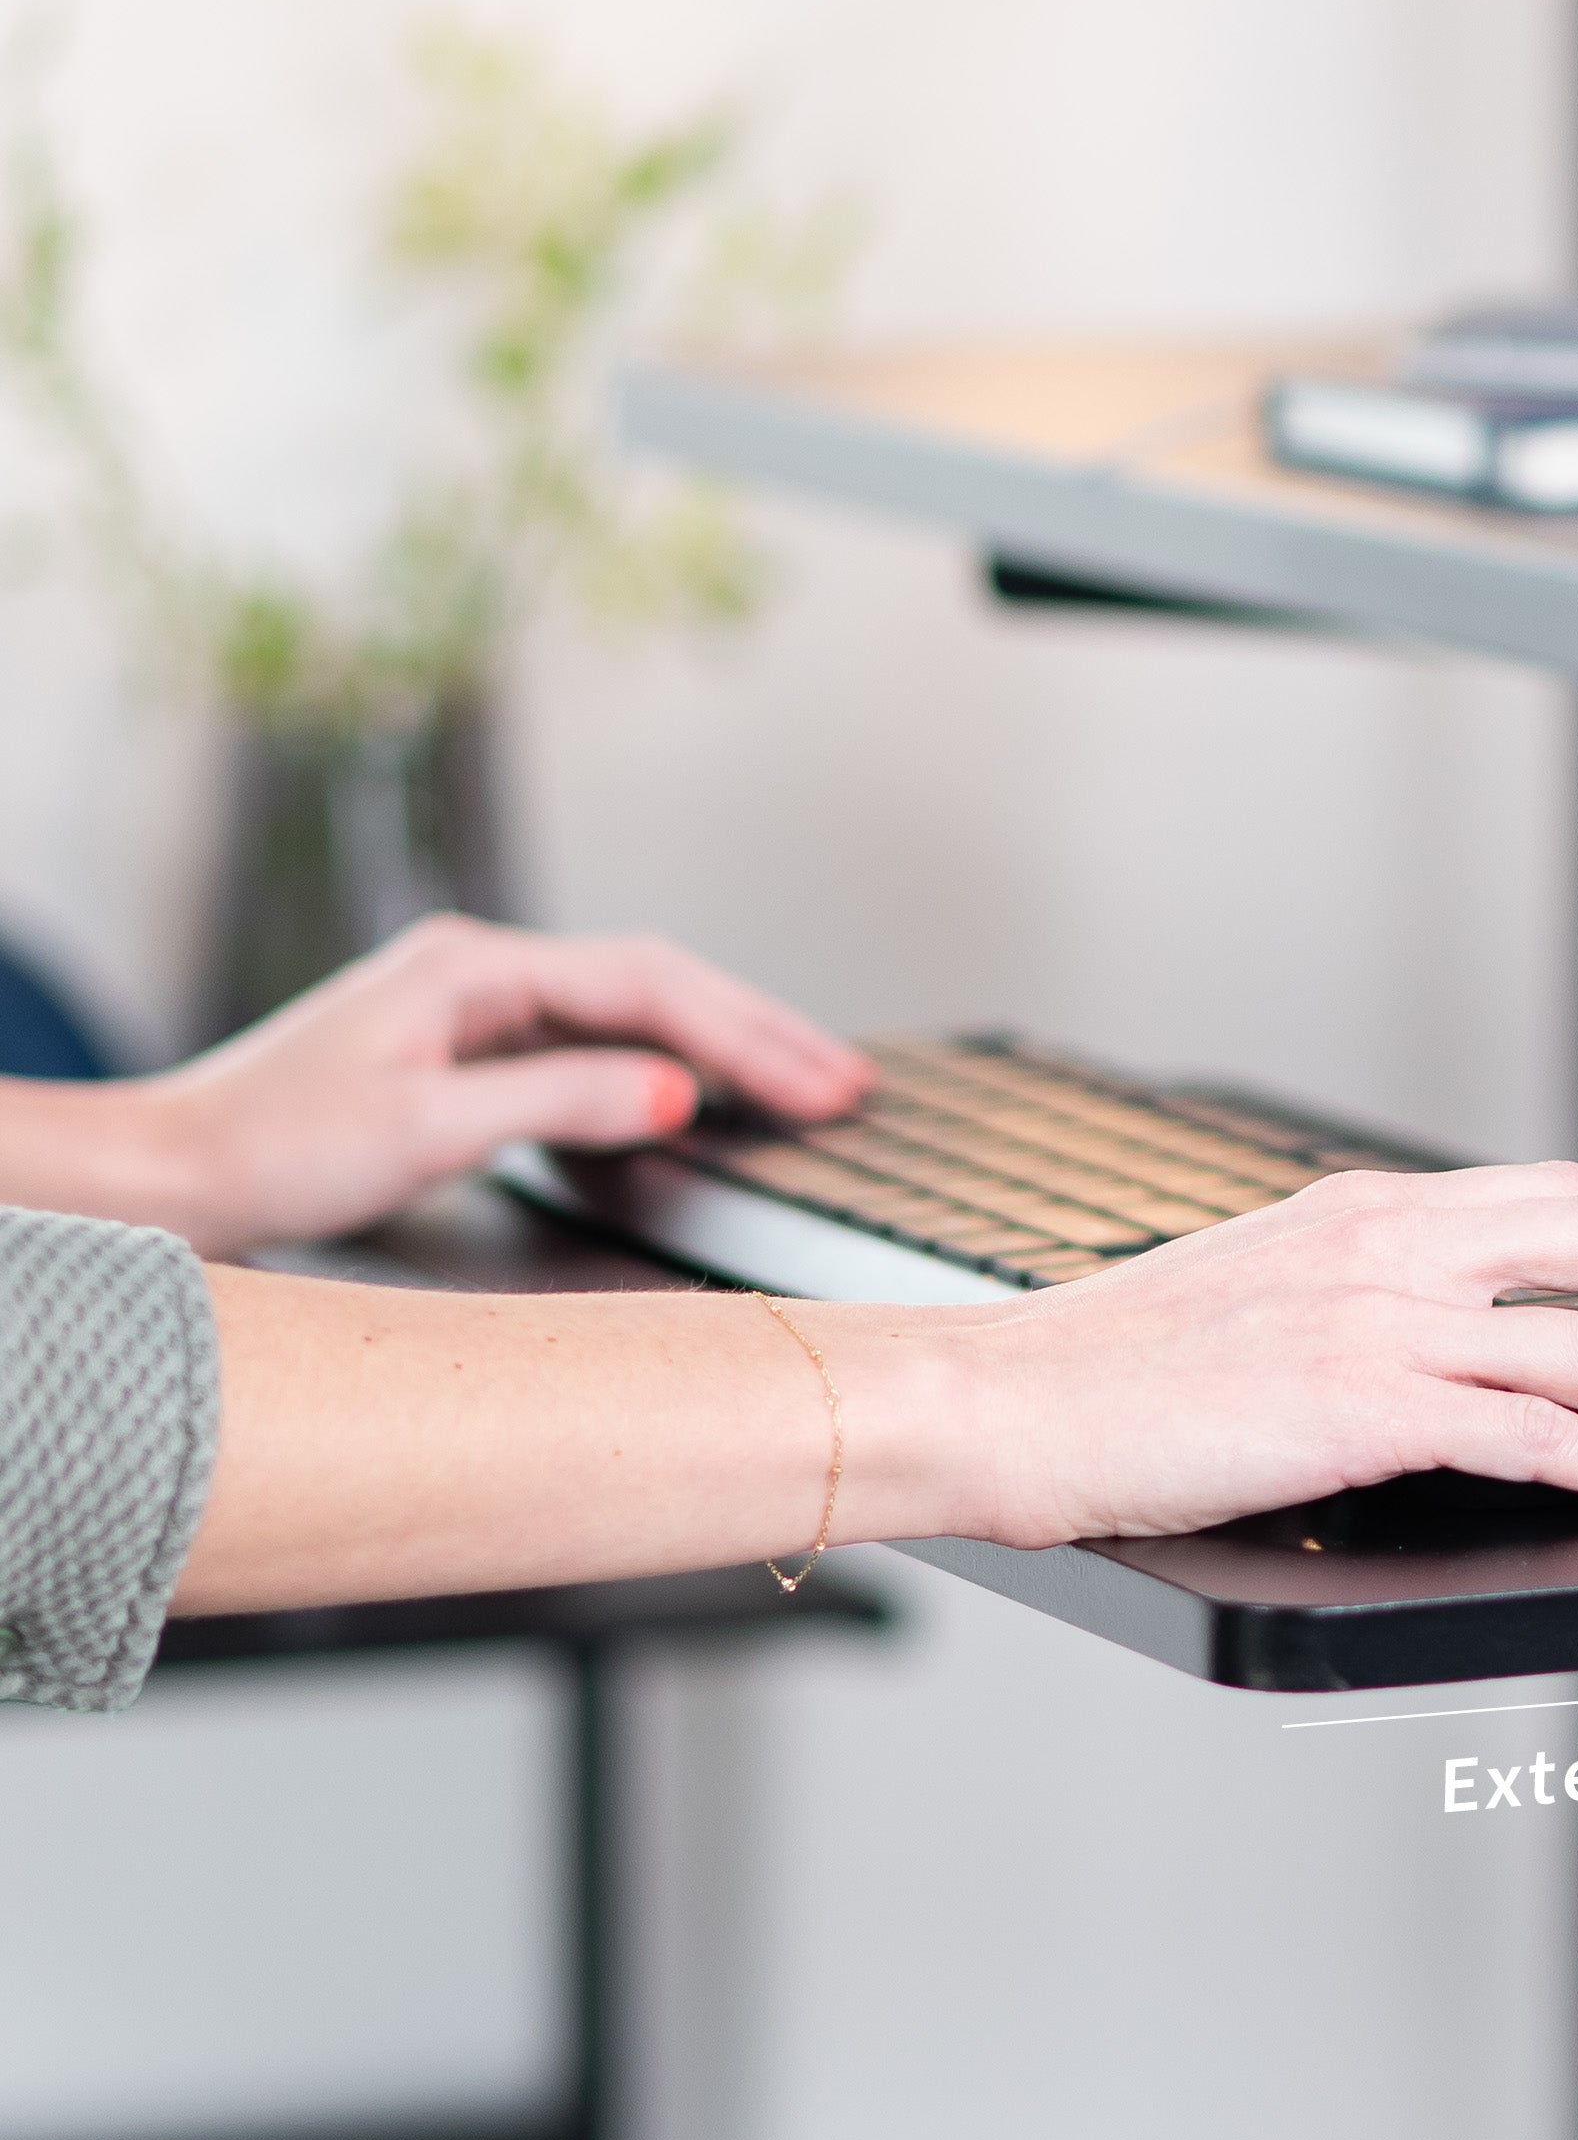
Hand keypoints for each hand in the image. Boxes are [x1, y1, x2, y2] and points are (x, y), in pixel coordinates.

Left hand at [123, 915, 870, 1256]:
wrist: (167, 1173)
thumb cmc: (269, 1148)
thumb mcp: (425, 1126)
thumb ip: (561, 1100)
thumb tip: (681, 1091)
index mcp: (477, 967)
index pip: (650, 986)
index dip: (748, 1036)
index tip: (823, 1084)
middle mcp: (484, 971)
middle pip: (658, 986)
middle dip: (760, 1036)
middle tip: (849, 1086)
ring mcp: (478, 1010)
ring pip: (635, 1014)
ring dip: (724, 1051)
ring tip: (809, 1087)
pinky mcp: (471, 1054)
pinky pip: (599, 1047)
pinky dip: (670, 1071)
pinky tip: (710, 1100)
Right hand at [879, 1159, 1577, 1543]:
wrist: (1002, 1402)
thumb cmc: (1111, 1372)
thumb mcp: (1262, 1298)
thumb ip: (1369, 1305)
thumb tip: (1467, 1355)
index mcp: (1374, 1210)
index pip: (1571, 1206)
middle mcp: (1394, 1241)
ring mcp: (1382, 1317)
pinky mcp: (1362, 1402)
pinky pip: (1539, 1432)